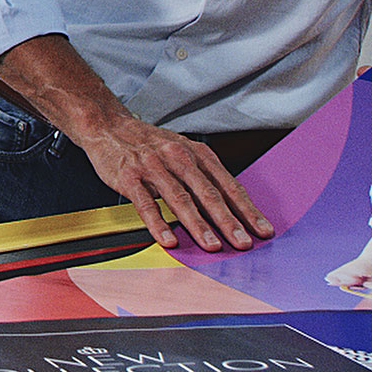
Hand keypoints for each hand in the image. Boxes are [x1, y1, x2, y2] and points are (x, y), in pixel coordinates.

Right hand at [67, 113, 274, 252]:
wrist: (108, 126)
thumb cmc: (149, 144)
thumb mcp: (182, 151)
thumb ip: (203, 177)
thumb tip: (229, 208)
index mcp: (197, 153)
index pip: (228, 186)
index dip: (247, 210)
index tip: (262, 230)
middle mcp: (178, 158)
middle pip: (208, 193)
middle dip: (228, 221)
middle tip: (243, 243)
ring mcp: (153, 167)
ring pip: (180, 199)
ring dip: (197, 225)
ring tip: (211, 245)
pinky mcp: (129, 177)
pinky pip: (145, 203)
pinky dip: (158, 223)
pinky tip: (168, 240)